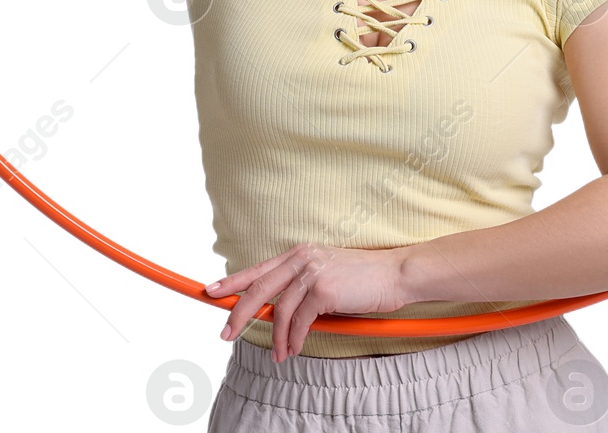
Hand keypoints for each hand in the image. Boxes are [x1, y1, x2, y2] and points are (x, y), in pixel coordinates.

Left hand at [205, 242, 410, 362]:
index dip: (232, 280)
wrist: (395, 274)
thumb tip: (279, 313)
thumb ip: (302, 286)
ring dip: (275, 338)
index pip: (258, 268)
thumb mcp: (327, 275)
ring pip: (279, 311)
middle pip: (258, 288)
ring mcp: (312, 272)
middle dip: (238, 313)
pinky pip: (299, 322)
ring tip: (277, 356)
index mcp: (300, 252)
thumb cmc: (364, 279)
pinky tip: (293, 349)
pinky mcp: (323, 290)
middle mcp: (302, 258)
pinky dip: (293, 339)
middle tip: (226, 333)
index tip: (212, 291)